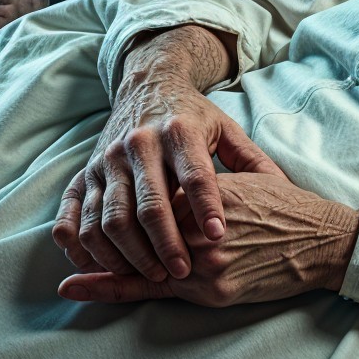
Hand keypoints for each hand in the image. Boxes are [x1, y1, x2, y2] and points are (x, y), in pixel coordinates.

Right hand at [51, 27, 284, 282]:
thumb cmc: (193, 116)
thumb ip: (253, 161)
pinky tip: (100, 265)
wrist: (147, 83)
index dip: (207, 207)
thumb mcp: (226, 129)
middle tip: (184, 272)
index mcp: (179, 131)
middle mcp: (138, 144)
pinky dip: (81, 244)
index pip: (195, 174)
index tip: (219, 237)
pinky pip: (73, 215)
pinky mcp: (84, 173)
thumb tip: (285, 190)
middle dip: (166, 244)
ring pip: (109, 216)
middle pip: (149, 204)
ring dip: (128, 253)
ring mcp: (106, 160)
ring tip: (153, 275)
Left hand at [58, 173, 358, 303]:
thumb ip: (206, 182)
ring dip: (102, 264)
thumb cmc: (287, 207)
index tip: (93, 203)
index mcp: (202, 192)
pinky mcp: (212, 289)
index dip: (119, 204)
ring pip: (139, 261)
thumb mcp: (244, 178)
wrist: (324, 242)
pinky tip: (77, 287)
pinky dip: (111, 288)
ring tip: (68, 272)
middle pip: (136, 229)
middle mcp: (198, 225)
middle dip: (105, 238)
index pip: (147, 199)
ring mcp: (204, 260)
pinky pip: (152, 290)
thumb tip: (176, 182)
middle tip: (73, 245)